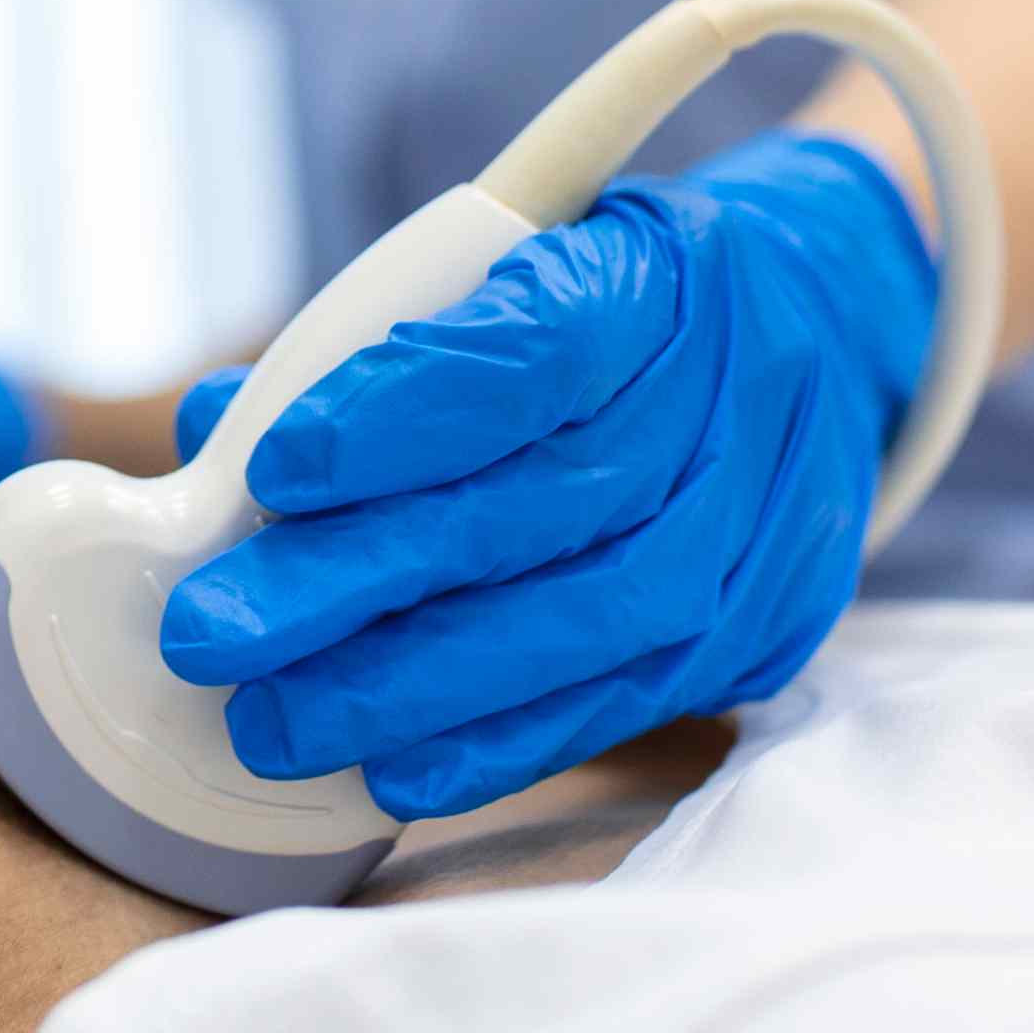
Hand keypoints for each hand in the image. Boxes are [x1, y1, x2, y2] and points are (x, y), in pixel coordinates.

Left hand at [159, 133, 934, 817]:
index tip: (275, 472)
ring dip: (406, 688)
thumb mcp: (518, 263)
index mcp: (655, 279)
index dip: (399, 416)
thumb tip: (215, 440)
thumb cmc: (617, 302)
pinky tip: (391, 769)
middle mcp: (728, 404)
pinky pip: (619, 703)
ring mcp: (756, 530)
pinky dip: (498, 745)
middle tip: (215, 632)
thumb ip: (373, 345)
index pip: (527, 354)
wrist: (818, 332)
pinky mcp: (762, 631)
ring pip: (576, 626)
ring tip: (273, 721)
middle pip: (528, 510)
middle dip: (352, 584)